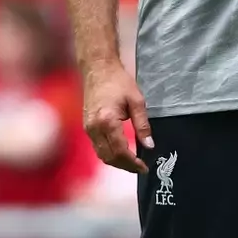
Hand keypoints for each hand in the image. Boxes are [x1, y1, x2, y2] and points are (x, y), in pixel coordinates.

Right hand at [83, 59, 154, 173]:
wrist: (98, 69)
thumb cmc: (119, 82)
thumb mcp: (136, 101)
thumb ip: (143, 125)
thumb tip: (149, 145)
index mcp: (107, 121)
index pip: (119, 151)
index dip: (133, 162)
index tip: (145, 167)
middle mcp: (94, 128)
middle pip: (109, 157)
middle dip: (125, 166)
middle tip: (141, 168)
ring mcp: (88, 129)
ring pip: (101, 155)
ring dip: (117, 162)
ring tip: (133, 163)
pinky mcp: (87, 127)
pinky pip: (98, 147)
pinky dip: (109, 154)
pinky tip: (121, 153)